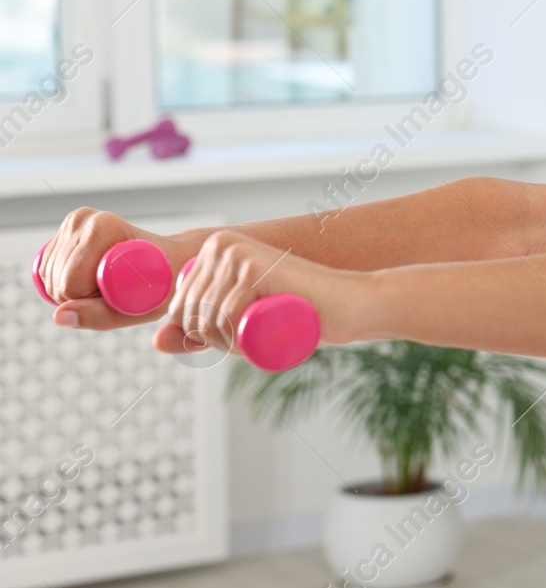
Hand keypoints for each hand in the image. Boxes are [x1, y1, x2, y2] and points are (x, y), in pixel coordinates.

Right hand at [39, 208, 195, 329]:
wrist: (171, 258)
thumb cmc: (160, 283)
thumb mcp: (137, 307)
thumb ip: (97, 315)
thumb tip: (59, 316)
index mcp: (104, 228)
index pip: (70, 282)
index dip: (88, 300)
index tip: (116, 295)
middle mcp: (85, 219)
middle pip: (57, 278)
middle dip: (80, 296)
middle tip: (114, 290)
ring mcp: (75, 221)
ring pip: (49, 274)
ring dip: (72, 289)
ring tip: (106, 282)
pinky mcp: (67, 228)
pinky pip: (46, 267)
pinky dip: (63, 280)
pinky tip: (90, 277)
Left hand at [154, 232, 368, 356]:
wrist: (349, 304)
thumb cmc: (297, 314)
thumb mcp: (239, 324)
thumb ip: (199, 331)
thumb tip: (155, 343)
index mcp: (212, 250)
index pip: (178, 309)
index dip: (206, 334)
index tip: (243, 329)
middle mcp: (220, 245)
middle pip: (188, 315)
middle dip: (217, 340)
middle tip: (257, 333)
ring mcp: (237, 252)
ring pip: (205, 319)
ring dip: (231, 342)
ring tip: (266, 330)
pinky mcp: (254, 266)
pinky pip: (226, 317)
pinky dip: (242, 336)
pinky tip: (268, 327)